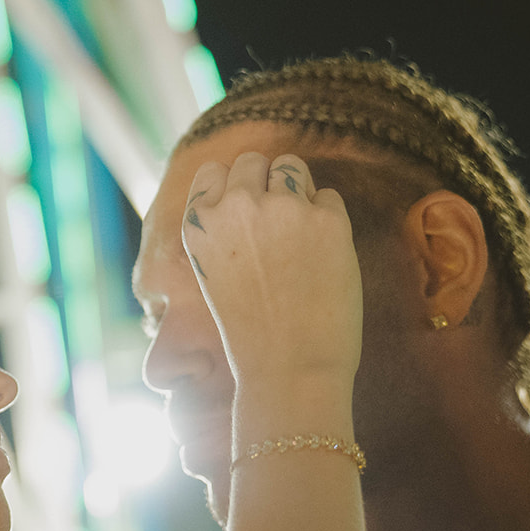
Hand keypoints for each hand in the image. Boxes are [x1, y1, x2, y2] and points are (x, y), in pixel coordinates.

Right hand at [180, 152, 362, 399]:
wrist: (290, 369)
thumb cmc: (252, 330)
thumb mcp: (214, 273)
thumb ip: (223, 228)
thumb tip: (250, 186)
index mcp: (200, 222)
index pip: (214, 170)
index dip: (232, 187)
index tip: (244, 214)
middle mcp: (236, 205)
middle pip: (253, 161)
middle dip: (266, 184)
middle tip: (278, 228)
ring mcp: (283, 208)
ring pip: (292, 167)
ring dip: (298, 191)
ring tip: (301, 239)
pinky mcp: (327, 219)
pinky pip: (329, 198)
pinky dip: (329, 221)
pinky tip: (322, 259)